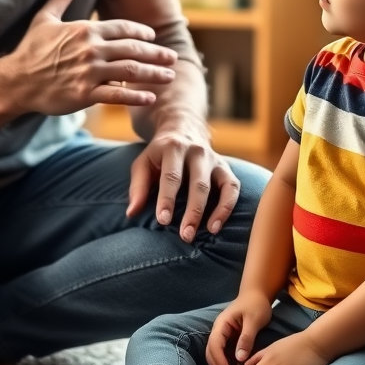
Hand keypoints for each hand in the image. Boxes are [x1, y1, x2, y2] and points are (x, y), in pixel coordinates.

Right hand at [7, 0, 177, 114]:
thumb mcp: (45, 18)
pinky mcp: (85, 94)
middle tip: (172, 56)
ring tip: (169, 76)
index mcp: (86, 30)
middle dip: (156, 53)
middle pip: (133, 49)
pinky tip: (150, 97)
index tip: (153, 36)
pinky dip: (135, 96)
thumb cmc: (30, 50)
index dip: (141, 32)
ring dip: (153, 74)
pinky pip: (116, 95)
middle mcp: (92, 50)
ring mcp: (89, 72)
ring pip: (130, 72)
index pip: (123, 28)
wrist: (16, 80)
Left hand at [126, 115, 240, 241]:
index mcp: (173, 147)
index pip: (171, 176)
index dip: (167, 199)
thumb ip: (138, 187)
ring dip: (216, 211)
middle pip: (198, 184)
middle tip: (186, 236)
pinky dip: (228, 207)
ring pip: (220, 186)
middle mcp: (197, 151)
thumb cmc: (159, 154)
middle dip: (193, 211)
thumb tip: (132, 213)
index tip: (163, 221)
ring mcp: (214, 158)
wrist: (182, 128)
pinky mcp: (225, 167)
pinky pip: (232, 187)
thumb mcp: (143, 163)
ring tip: (209, 232)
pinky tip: (217, 226)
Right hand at [204, 293, 273, 364]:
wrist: (257, 294)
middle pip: (210, 351)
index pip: (215, 345)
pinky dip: (225, 363)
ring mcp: (222, 334)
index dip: (220, 362)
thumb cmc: (256, 304)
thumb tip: (239, 358)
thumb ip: (246, 338)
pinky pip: (222, 352)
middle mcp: (219, 329)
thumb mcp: (254, 320)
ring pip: (214, 353)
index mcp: (222, 324)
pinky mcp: (228, 338)